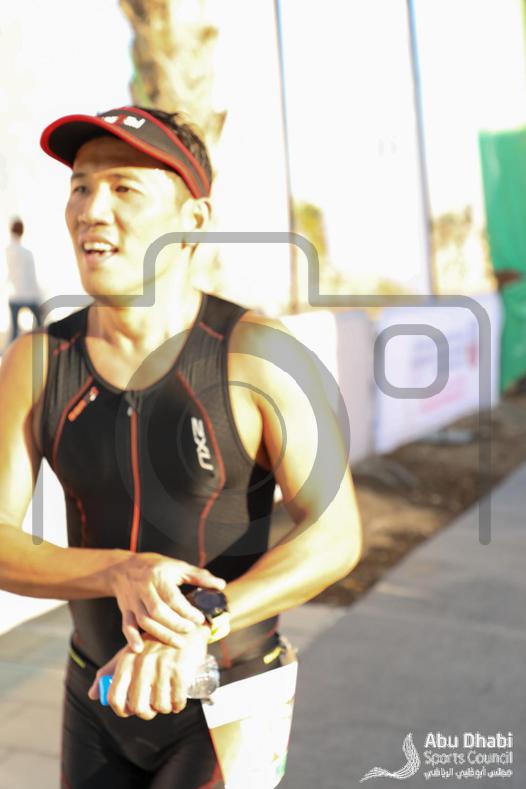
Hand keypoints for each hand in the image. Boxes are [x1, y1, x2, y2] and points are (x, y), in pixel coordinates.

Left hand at [87, 627, 209, 718]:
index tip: (131, 711)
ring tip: (167, 702)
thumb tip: (92, 695)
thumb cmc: (154, 645)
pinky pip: (177, 700)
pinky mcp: (180, 669)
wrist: (185, 629)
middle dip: (147, 713)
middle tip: (152, 709)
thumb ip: (109, 672)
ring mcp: (162, 666)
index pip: (114, 696)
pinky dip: (178, 705)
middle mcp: (142, 663)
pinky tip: (178, 701)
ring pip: (159, 706)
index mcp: (127, 661)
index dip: (121, 710)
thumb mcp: (130, 653)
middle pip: (138, 707)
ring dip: (164, 709)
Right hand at [110, 552, 224, 651]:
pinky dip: (131, 638)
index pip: (173, 598)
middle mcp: (144, 589)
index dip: (187, 611)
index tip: (199, 619)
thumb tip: (221, 585)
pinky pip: (126, 626)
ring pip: (145, 621)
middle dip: (176, 624)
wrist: (123, 567)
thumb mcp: (177, 566)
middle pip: (158, 612)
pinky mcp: (126, 610)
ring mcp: (133, 601)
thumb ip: (200, 576)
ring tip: (178, 643)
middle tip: (190, 631)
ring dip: (161, 634)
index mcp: (158, 577)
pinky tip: (140, 649)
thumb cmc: (155, 566)